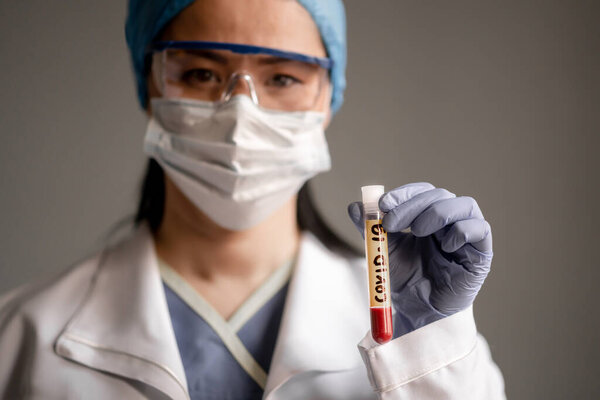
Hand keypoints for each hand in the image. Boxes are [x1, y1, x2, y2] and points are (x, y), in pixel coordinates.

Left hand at [348, 182, 492, 336]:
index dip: (405, 193)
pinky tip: (444, 247)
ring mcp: (467, 235)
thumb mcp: (383, 251)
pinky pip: (481, 229)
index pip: (422, 192)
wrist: (419, 312)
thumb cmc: (405, 279)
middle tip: (391, 222)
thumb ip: (370, 229)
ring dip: (437, 212)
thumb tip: (354, 207)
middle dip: (413, 204)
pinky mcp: (481, 254)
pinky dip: (461, 231)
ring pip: (464, 205)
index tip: (383, 204)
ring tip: (417, 232)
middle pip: (440, 196)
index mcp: (428, 216)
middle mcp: (450, 221)